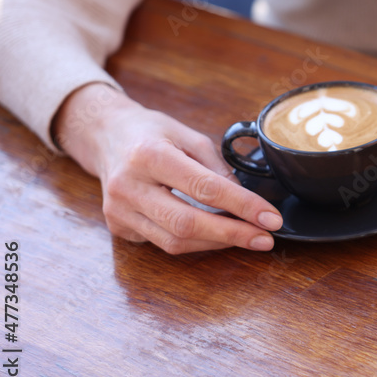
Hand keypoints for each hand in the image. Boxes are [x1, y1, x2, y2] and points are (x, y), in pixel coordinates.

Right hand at [54, 83, 282, 253]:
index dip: (243, 206)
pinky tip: (216, 235)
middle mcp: (129, 186)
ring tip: (248, 238)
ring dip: (218, 243)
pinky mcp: (118, 227)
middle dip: (233, 234)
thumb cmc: (151, 133)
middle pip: (187, 223)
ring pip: (175, 241)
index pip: (204, 188)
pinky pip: (163, 243)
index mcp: (149, 155)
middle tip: (266, 238)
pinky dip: (196, 242)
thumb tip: (244, 201)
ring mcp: (119, 211)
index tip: (271, 218)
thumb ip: (217, 167)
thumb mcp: (188, 135)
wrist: (105, 137)